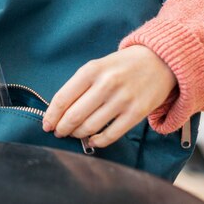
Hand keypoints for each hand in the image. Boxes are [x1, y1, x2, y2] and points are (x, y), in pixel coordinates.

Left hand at [42, 45, 176, 147]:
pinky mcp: (136, 113)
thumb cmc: (121, 65)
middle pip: (75, 115)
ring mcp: (122, 100)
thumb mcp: (97, 66)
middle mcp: (105, 84)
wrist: (158, 62)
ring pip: (91, 126)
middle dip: (62, 127)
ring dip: (77, 134)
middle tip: (58, 132)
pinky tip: (91, 140)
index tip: (46, 124)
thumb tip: (60, 110)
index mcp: (91, 70)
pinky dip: (97, 141)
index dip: (51, 115)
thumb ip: (80, 85)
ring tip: (73, 134)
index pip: (63, 97)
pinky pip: (111, 134)